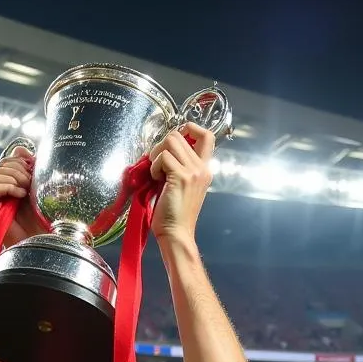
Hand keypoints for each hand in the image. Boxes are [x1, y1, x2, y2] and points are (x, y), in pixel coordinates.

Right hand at [0, 149, 45, 243]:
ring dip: (14, 178)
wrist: (37, 245)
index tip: (33, 163)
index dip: (20, 156)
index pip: (10, 158)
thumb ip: (37, 173)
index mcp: (15, 182)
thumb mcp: (43, 192)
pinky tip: (19, 195)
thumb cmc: (43, 223)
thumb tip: (26, 150)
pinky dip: (8, 187)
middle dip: (19, 168)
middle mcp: (2, 188)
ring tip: (26, 191)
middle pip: (3, 163)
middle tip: (30, 182)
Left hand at [148, 123, 215, 246]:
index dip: (189, 128)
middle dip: (162, 144)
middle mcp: (202, 167)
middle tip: (156, 163)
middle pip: (180, 134)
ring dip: (157, 153)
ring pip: (171, 140)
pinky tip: (155, 180)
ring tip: (156, 172)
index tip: (173, 142)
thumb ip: (179, 166)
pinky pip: (163, 157)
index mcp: (205, 169)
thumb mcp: (182, 185)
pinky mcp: (181, 177)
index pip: (207, 135)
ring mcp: (193, 172)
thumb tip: (164, 150)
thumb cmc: (175, 214)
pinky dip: (154, 166)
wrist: (176, 233)